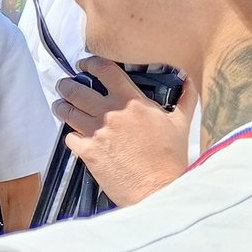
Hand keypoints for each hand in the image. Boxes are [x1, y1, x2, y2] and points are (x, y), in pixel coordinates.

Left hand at [55, 56, 195, 206]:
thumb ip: (185, 99)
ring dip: (62, 105)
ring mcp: (96, 132)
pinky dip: (70, 134)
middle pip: (77, 89)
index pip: (105, 71)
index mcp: (132, 101)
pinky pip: (69, 137)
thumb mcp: (181, 123)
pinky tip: (74, 135)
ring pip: (67, 111)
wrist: (158, 188)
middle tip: (65, 85)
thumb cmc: (170, 158)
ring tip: (61, 105)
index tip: (85, 65)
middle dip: (67, 85)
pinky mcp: (87, 152)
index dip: (90, 64)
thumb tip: (190, 81)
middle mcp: (110, 113)